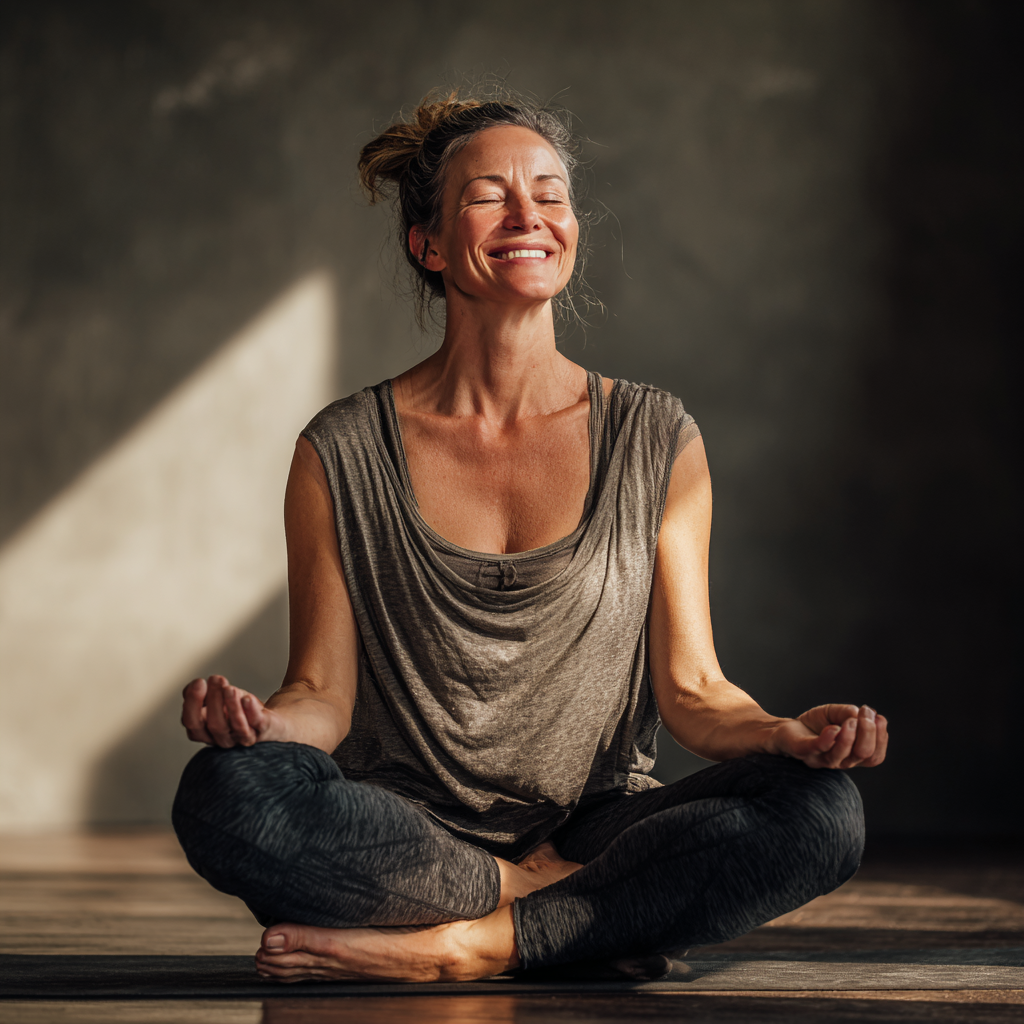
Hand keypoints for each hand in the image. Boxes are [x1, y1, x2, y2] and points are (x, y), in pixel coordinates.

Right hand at [181, 675, 285, 747]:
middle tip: (216, 679)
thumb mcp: (216, 699)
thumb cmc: (237, 708)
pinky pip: (257, 723)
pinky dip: (251, 711)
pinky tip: (247, 699)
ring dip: (231, 705)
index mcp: (206, 733)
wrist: (268, 719)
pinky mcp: (263, 731)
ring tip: (229, 688)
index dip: (193, 704)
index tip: (198, 682)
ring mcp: (244, 737)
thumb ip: (201, 695)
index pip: (193, 724)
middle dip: (214, 701)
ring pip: (236, 726)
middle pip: (215, 725)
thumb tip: (193, 686)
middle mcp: (224, 739)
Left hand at [770, 703, 887, 768]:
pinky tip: (834, 728)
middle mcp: (839, 761)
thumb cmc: (814, 724)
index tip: (879, 718)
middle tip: (866, 714)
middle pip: (863, 755)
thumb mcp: (835, 714)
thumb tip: (862, 713)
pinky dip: (827, 739)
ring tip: (852, 720)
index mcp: (851, 755)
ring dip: (851, 736)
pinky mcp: (802, 751)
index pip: (874, 756)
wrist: (783, 729)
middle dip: (869, 733)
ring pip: (842, 755)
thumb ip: (849, 713)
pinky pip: (817, 748)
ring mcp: (820, 758)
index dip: (881, 739)